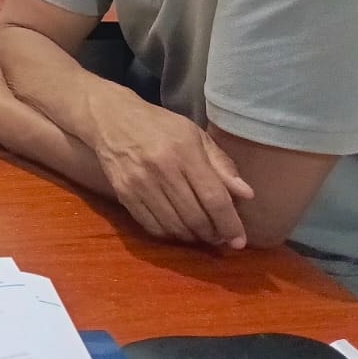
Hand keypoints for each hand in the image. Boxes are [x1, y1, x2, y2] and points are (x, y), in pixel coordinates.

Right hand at [85, 88, 254, 248]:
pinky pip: (152, 226)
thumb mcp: (195, 135)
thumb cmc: (160, 126)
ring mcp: (139, 183)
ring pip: (174, 226)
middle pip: (195, 217)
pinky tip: (178, 229)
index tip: (240, 240)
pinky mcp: (123, 193)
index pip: (214, 197)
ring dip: (193, 237)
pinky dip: (169, 234)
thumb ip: (221, 164)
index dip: (230, 223)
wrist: (111, 118)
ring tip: (202, 234)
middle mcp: (161, 168)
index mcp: (184, 150)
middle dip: (213, 234)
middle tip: (221, 237)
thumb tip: (246, 194)